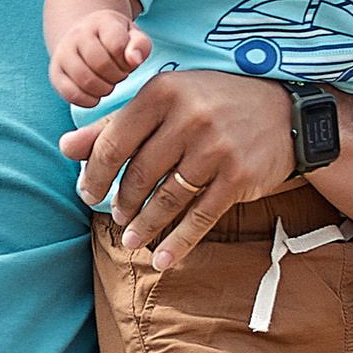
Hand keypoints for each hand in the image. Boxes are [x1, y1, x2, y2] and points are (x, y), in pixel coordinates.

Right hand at [47, 8, 152, 108]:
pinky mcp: (55, 72)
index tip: (127, 62)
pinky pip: (70, 93)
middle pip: (101, 64)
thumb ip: (140, 45)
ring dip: (104, 89)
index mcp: (100, 22)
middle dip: (117, 76)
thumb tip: (134, 60)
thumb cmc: (114, 40)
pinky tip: (95, 95)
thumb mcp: (133, 35)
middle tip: (119, 75)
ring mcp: (63, 52)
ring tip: (108, 84)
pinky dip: (87, 100)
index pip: (117, 45)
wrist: (84, 36)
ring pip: (85, 80)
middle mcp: (78, 34)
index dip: (127, 61)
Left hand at [60, 68, 293, 270]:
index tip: (89, 192)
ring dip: (144, 225)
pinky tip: (161, 259)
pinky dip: (178, 242)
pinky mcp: (238, 176)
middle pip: (140, 173)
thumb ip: (114, 124)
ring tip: (131, 240)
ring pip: (167, 198)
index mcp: (164, 92)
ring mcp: (216, 148)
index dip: (96, 173)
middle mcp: (189, 117)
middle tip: (115, 216)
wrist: (287, 112)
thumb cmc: (214, 104)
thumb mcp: (165, 101)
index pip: (115, 141)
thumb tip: (65, 148)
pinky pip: (200, 217)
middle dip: (122, 201)